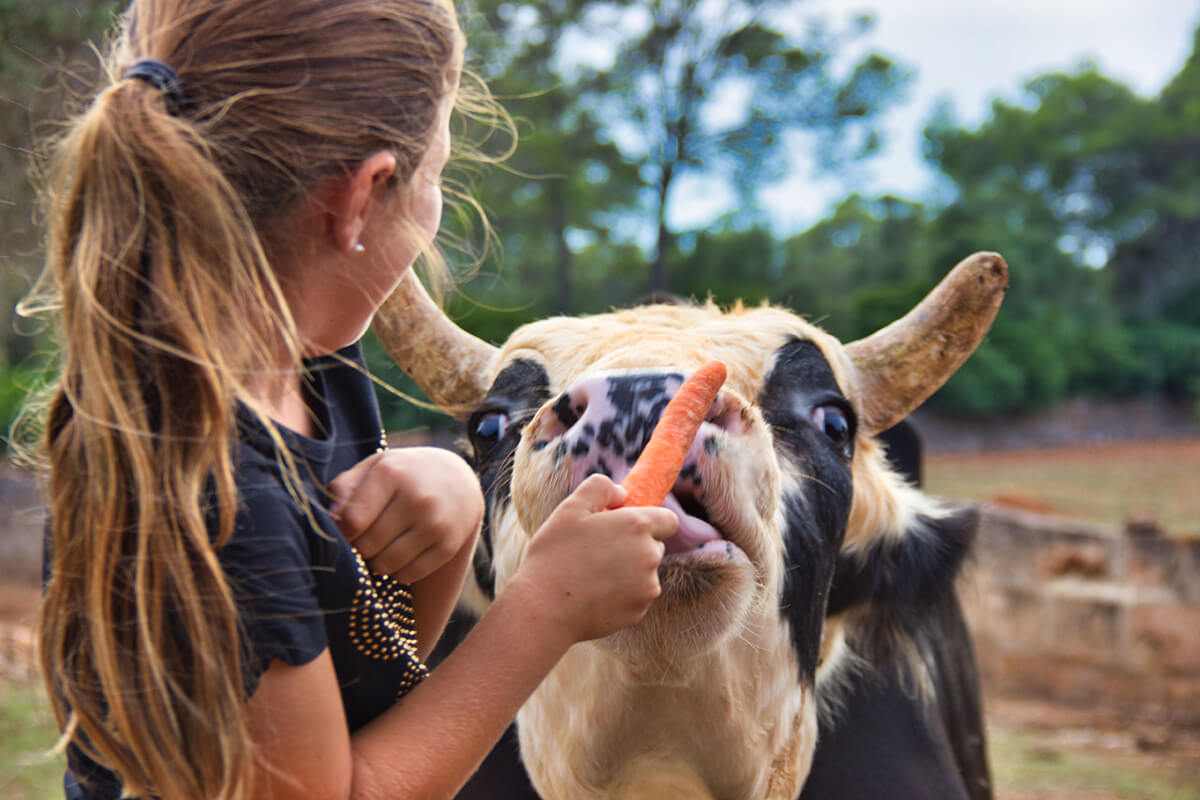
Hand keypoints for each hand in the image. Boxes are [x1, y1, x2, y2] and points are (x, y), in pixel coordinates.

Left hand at [328, 447, 483, 583]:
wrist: (458, 479)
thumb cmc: (403, 475)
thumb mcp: (375, 467)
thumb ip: (345, 487)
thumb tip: (331, 516)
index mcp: (392, 473)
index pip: (352, 521)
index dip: (343, 532)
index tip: (346, 529)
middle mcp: (417, 497)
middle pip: (368, 545)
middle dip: (360, 547)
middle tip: (366, 537)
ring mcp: (435, 523)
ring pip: (386, 565)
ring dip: (378, 562)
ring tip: (383, 546)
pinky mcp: (448, 545)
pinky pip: (408, 575)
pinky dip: (399, 571)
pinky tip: (402, 554)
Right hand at [509, 475, 677, 644]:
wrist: (544, 611)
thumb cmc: (554, 555)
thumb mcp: (570, 508)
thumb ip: (600, 488)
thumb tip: (622, 494)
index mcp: (637, 526)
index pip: (667, 520)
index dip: (649, 521)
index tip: (625, 527)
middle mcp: (650, 556)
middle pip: (655, 546)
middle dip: (634, 546)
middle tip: (599, 550)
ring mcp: (647, 587)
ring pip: (645, 573)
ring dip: (628, 571)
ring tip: (591, 575)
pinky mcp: (639, 612)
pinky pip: (635, 597)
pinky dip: (621, 595)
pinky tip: (593, 595)